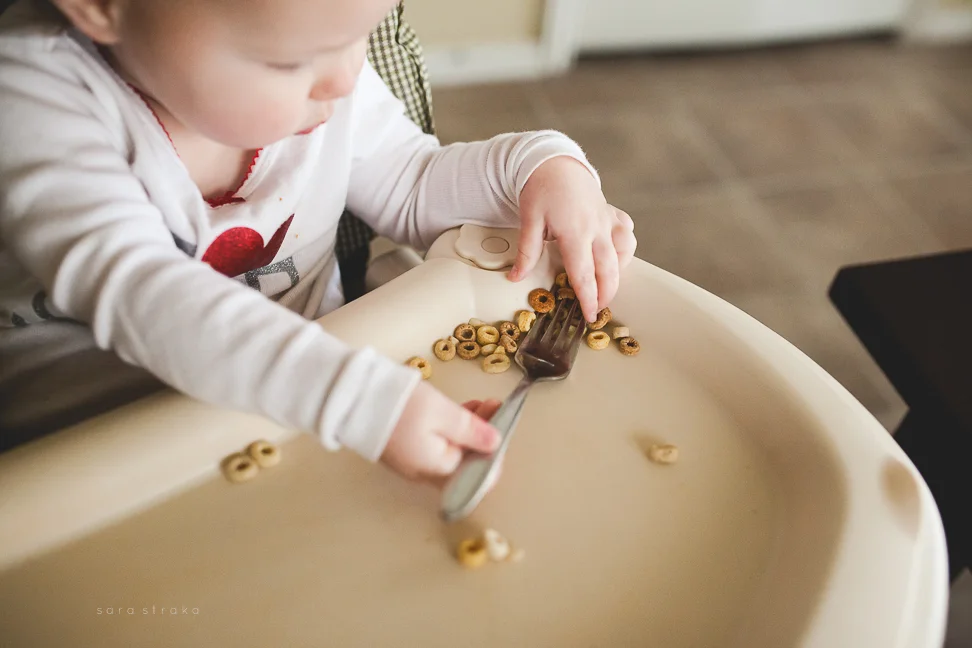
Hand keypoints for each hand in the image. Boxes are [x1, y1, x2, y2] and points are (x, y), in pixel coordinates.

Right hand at [381, 381, 501, 483]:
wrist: (354, 397)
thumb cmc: (400, 405)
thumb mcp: (443, 413)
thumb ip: (472, 430)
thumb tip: (496, 443)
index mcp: (439, 470)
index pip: (479, 478)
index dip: (496, 454)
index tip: (502, 426)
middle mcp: (427, 473)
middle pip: (468, 462)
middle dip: (486, 435)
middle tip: (494, 405)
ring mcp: (415, 461)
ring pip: (455, 450)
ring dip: (471, 429)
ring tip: (480, 402)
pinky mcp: (406, 448)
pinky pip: (438, 444)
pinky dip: (452, 428)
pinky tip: (460, 409)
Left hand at [511, 156, 636, 322]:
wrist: (555, 162)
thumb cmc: (541, 188)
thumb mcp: (529, 219)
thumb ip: (527, 251)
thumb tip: (516, 277)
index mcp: (575, 232)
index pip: (584, 274)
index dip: (588, 298)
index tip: (590, 315)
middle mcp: (596, 227)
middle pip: (608, 269)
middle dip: (606, 294)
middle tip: (597, 309)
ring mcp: (607, 220)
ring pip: (623, 253)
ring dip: (617, 273)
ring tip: (605, 285)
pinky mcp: (612, 214)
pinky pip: (626, 235)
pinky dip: (624, 250)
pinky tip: (615, 257)